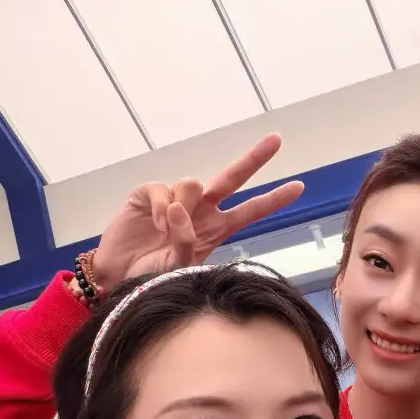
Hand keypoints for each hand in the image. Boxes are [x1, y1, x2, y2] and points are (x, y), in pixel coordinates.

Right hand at [91, 134, 305, 291]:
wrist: (119, 279)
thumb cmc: (153, 277)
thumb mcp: (180, 267)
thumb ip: (187, 241)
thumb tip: (179, 209)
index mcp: (216, 228)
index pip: (251, 211)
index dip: (273, 199)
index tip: (300, 187)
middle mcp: (200, 210)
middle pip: (232, 178)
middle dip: (254, 158)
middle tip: (277, 139)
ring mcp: (175, 199)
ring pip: (193, 184)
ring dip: (183, 207)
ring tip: (167, 231)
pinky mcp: (149, 194)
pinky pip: (163, 190)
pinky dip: (159, 207)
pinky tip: (153, 223)